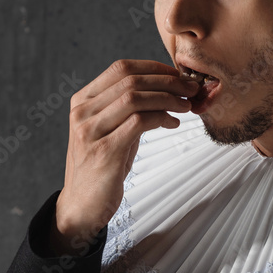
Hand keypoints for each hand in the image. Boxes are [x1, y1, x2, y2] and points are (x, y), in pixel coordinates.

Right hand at [49, 60, 197, 252]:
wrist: (81, 205)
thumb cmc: (100, 167)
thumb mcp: (109, 129)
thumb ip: (128, 109)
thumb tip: (166, 89)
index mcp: (82, 101)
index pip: (120, 68)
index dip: (154, 68)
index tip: (177, 75)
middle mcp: (82, 112)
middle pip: (131, 80)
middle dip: (167, 81)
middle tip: (190, 89)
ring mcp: (90, 131)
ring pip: (135, 98)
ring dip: (168, 98)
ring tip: (186, 105)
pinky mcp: (104, 151)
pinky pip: (139, 122)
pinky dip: (162, 117)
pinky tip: (172, 123)